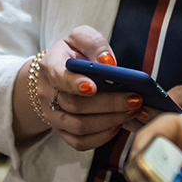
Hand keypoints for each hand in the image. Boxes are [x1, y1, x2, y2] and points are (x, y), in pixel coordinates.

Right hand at [24, 26, 143, 149]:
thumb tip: (108, 62)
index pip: (59, 77)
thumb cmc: (71, 55)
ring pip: (79, 127)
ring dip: (109, 121)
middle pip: (76, 105)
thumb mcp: (79, 38)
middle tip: (135, 99)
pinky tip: (118, 124)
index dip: (75, 83)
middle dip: (108, 104)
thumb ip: (93, 43)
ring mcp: (53, 116)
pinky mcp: (61, 132)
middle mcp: (47, 94)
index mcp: (50, 66)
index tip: (94, 86)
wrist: (54, 76)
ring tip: (132, 111)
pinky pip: (80, 142)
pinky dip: (101, 137)